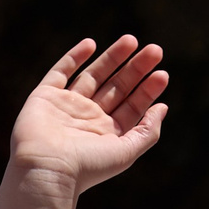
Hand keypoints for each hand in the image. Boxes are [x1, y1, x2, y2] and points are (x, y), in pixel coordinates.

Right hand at [6, 37, 168, 200]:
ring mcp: (67, 106)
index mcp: (107, 133)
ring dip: (112, 57)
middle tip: (155, 50)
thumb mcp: (126, 152)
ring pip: (93, 75)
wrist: (47, 168)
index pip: (132, 106)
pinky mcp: (45, 97)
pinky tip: (91, 44)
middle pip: (117, 87)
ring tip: (131, 40)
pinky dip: (74, 57)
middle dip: (135, 69)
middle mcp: (88, 118)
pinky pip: (60, 72)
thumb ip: (147, 131)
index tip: (162, 74)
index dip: (148, 90)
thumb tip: (163, 107)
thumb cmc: (88, 166)